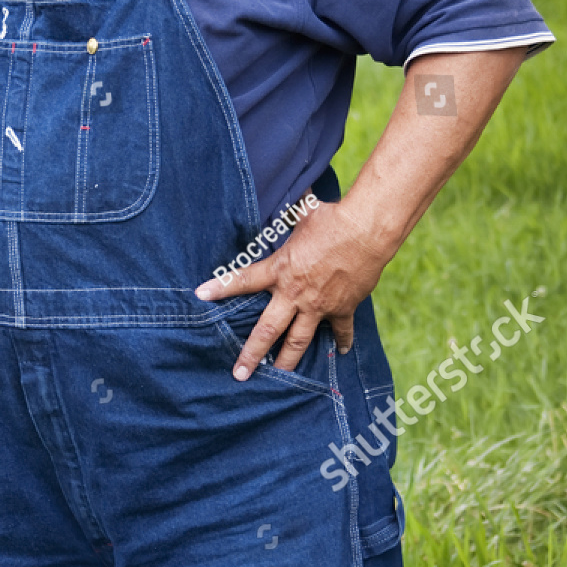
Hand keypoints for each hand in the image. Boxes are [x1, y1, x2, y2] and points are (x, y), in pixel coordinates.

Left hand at [195, 198, 387, 378]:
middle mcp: (295, 293)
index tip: (201, 295)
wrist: (365, 232)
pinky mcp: (342, 309)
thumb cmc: (332, 219)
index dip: (221, 287)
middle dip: (252, 353)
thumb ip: (289, 211)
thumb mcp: (303, 213)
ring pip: (299, 341)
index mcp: (280, 269)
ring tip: (278, 376)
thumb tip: (285, 190)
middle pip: (268, 329)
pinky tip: (340, 353)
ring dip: (288, 361)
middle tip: (240, 373)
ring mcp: (318, 305)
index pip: (243, 280)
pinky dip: (341, 343)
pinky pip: (341, 331)